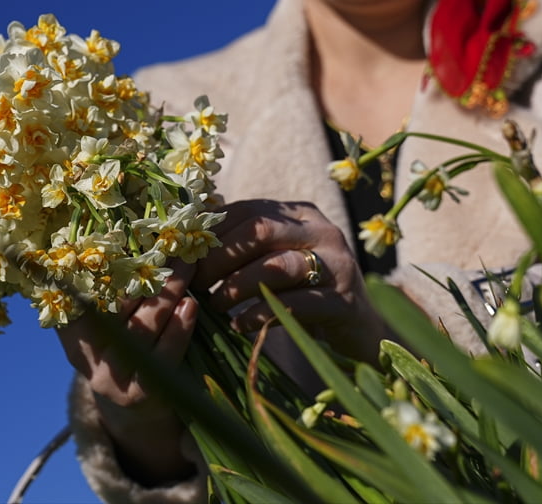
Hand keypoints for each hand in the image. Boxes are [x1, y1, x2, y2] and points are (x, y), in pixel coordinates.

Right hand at [57, 260, 197, 484]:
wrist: (137, 412)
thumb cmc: (124, 351)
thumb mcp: (104, 328)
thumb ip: (103, 294)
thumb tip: (118, 241)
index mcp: (73, 336)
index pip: (78, 298)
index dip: (94, 270)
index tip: (114, 240)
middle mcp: (88, 359)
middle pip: (114, 308)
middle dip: (141, 274)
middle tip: (165, 246)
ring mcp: (114, 379)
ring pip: (140, 329)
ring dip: (166, 294)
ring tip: (185, 269)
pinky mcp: (143, 394)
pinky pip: (164, 355)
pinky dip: (180, 327)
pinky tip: (191, 305)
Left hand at [195, 199, 391, 362]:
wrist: (357, 331)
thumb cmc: (304, 294)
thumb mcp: (276, 262)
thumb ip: (244, 248)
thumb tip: (186, 246)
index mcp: (301, 214)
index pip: (248, 210)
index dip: (212, 232)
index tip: (184, 256)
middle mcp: (323, 230)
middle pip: (262, 230)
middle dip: (220, 256)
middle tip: (194, 282)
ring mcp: (338, 264)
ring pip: (279, 265)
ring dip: (238, 285)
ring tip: (214, 304)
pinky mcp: (345, 301)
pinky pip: (297, 304)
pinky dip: (261, 314)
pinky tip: (239, 326)